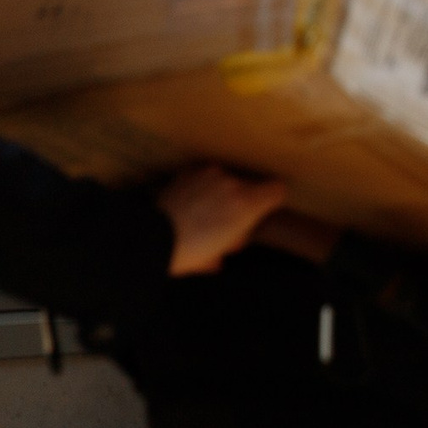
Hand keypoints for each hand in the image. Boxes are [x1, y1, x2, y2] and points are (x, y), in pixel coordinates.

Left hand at [159, 166, 287, 275]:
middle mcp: (231, 182)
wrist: (150, 238)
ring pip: (225, 180)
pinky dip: (200, 187)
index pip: (277, 190)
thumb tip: (232, 241)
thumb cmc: (186, 251)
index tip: (264, 211)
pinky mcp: (186, 172)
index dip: (273, 201)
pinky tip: (188, 203)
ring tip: (201, 213)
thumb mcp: (216, 255)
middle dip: (241, 202)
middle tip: (224, 222)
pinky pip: (203, 177)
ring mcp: (207, 174)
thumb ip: (233, 242)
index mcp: (246, 204)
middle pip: (249, 187)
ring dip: (219, 192)